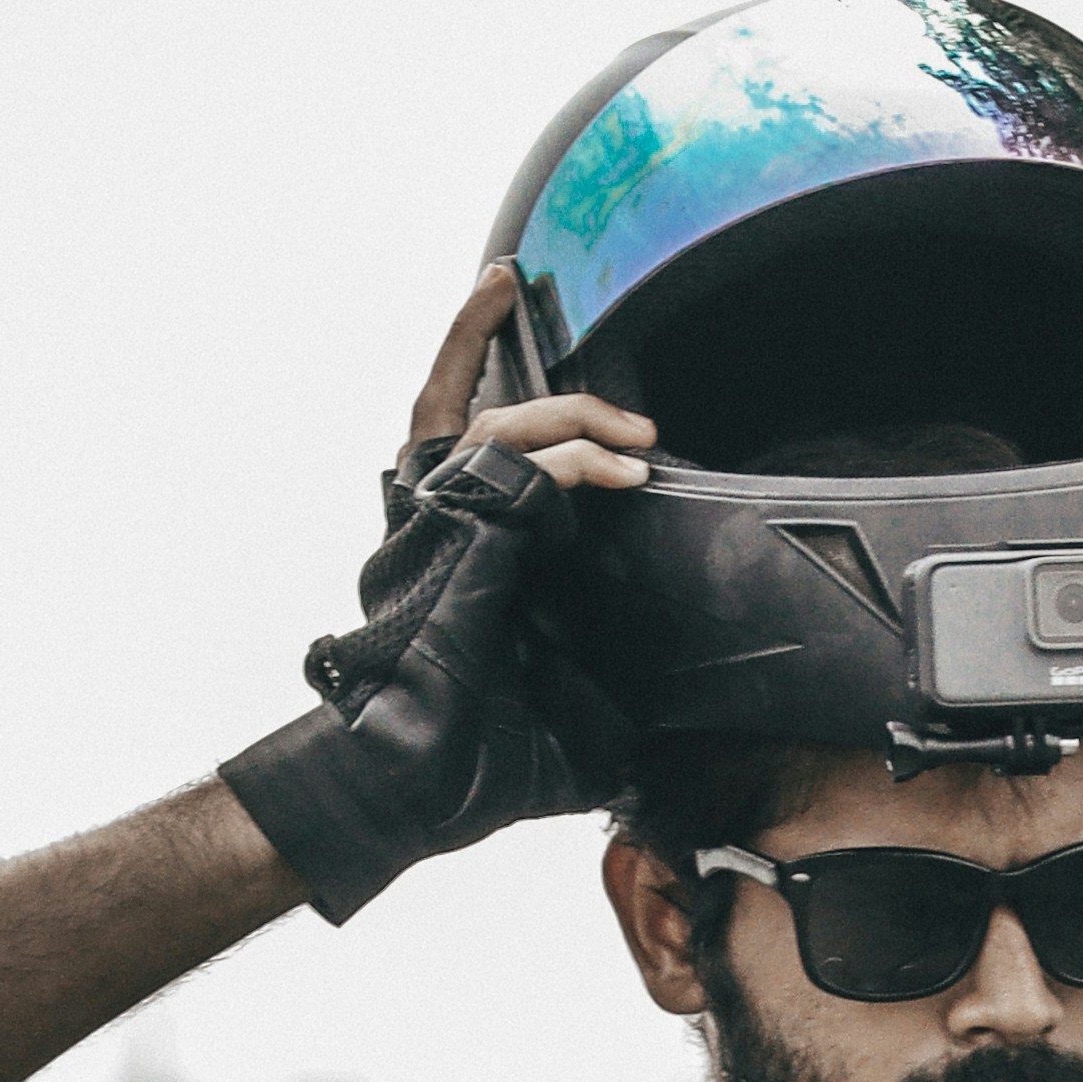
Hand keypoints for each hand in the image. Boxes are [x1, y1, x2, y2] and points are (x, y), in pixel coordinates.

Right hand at [217, 268, 637, 925]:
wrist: (414, 785)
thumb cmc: (470, 764)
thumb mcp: (564, 712)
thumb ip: (597, 677)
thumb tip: (668, 723)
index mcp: (449, 550)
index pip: (451, 430)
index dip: (465, 354)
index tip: (499, 297)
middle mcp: (429, 524)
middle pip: (467, 406)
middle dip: (529, 374)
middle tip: (612, 400)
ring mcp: (432, 524)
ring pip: (503, 424)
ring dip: (577, 418)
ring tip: (639, 443)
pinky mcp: (451, 532)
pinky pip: (518, 463)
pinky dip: (574, 456)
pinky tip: (624, 471)